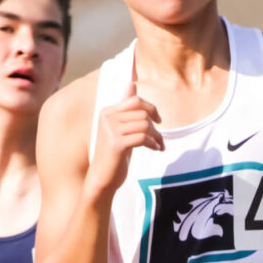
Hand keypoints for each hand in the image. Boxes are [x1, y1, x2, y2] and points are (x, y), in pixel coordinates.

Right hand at [87, 80, 162, 194]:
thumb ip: (127, 110)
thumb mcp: (121, 129)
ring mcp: (110, 130)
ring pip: (144, 125)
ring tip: (158, 145)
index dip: (151, 108)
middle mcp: (107, 118)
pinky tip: (155, 149)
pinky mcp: (116, 144)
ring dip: (157, 136)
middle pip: (142, 113)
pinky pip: (142, 137)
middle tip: (160, 139)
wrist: (102, 178)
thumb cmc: (114, 155)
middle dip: (155, 126)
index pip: (135, 100)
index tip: (158, 120)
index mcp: (107, 112)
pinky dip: (153, 143)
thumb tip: (131, 84)